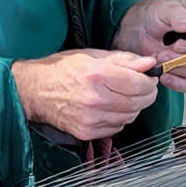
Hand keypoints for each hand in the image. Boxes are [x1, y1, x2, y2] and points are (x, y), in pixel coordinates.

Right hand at [11, 48, 158, 140]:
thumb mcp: (93, 55)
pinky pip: (117, 128)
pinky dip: (119, 118)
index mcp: (98, 74)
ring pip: (130, 117)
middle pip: (138, 102)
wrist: (35, 91)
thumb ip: (124, 59)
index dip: (150, 81)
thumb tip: (149, 63)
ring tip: (124, 96)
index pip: (140, 83)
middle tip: (142, 88)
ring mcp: (91, 118)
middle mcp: (95, 98)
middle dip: (146, 94)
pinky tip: (111, 108)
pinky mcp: (87, 132)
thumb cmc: (62, 70)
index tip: (149, 78)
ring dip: (133, 107)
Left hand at [113, 0, 185, 92]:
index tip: (177, 45)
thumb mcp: (164, 9)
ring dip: (177, 69)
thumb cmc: (154, 14)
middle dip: (183, 59)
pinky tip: (164, 76)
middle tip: (163, 54)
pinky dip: (176, 82)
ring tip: (159, 59)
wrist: (139, 29)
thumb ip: (178, 15)